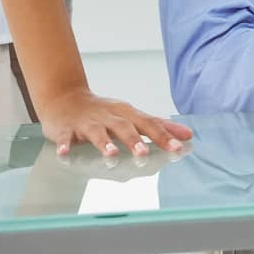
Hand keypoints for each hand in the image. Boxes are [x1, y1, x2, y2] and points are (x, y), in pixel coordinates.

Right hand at [36, 85, 192, 157]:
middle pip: (124, 127)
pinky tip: (65, 153)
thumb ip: (158, 126)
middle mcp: (110, 116)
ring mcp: (88, 122)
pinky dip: (65, 144)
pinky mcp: (67, 128)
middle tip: (144, 154)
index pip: (149, 124)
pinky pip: (65, 137)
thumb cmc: (105, 112)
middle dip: (134, 141)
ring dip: (104, 143)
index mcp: (127, 114)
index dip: (164, 136)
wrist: (66, 98)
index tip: (179, 148)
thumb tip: (188, 135)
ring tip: (111, 155)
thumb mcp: (132, 116)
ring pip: (97, 132)